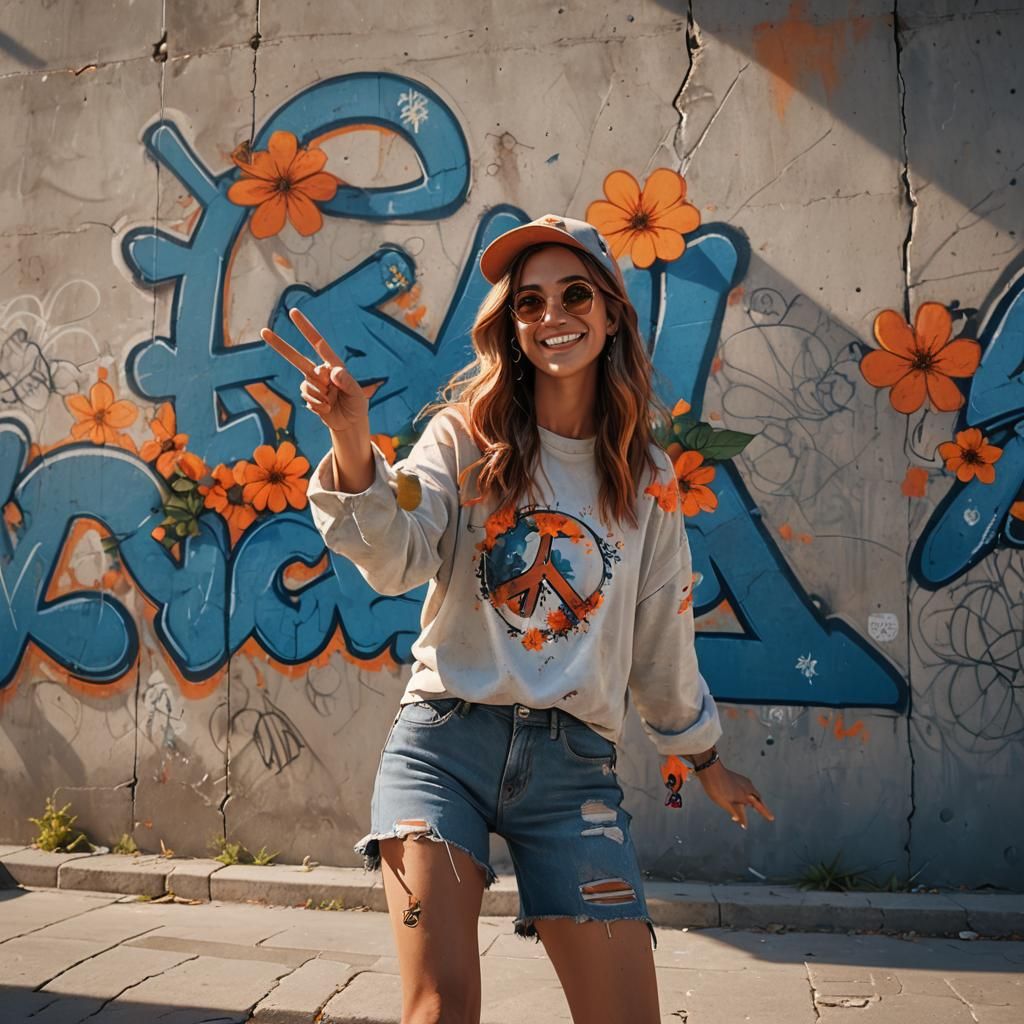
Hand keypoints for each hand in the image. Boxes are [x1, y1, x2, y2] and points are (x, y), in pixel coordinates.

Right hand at [260, 308, 369, 436]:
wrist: (349, 423)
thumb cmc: (357, 406)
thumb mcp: (357, 394)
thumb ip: (347, 381)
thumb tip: (332, 371)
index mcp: (333, 365)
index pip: (318, 343)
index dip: (305, 328)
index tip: (293, 312)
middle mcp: (320, 371)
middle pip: (296, 357)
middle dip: (279, 344)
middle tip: (263, 330)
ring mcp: (312, 384)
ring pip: (306, 384)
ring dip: (319, 395)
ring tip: (332, 401)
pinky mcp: (308, 396)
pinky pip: (306, 397)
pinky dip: (317, 404)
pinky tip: (326, 408)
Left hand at [696, 762, 773, 828]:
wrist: (711, 771)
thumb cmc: (717, 789)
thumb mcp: (726, 804)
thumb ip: (736, 813)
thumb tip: (743, 823)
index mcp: (746, 796)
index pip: (759, 807)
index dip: (766, 813)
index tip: (772, 818)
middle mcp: (747, 788)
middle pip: (758, 799)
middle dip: (761, 806)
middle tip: (764, 812)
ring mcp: (743, 781)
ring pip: (753, 792)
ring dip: (755, 799)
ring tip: (753, 805)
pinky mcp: (738, 777)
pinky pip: (748, 787)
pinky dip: (749, 793)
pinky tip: (742, 794)